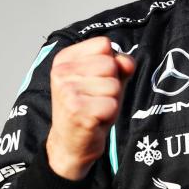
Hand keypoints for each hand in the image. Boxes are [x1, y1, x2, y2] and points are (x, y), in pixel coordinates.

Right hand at [46, 37, 134, 179]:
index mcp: (65, 58)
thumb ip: (119, 65)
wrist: (70, 144)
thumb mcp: (105, 80)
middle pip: (110, 64)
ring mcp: (67, 91)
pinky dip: (109, 115)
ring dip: (111, 101)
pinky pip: (112, 105)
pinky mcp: (76, 111)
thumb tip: (126, 61)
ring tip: (95, 109)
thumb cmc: (88, 108)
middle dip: (112, 84)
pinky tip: (95, 120)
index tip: (96, 81)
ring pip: (113, 85)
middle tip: (96, 99)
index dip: (110, 63)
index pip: (104, 44)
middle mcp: (61, 72)